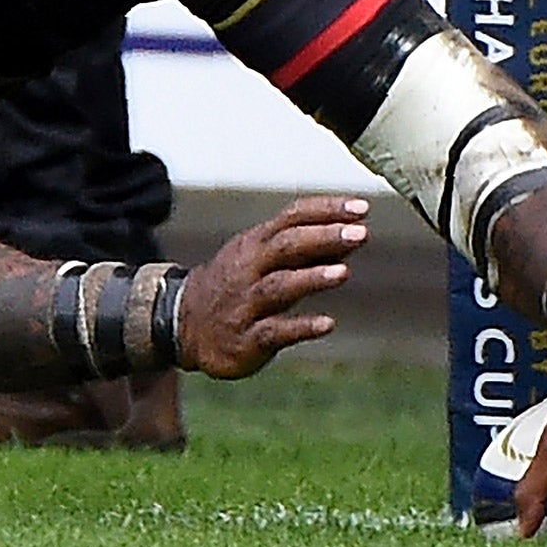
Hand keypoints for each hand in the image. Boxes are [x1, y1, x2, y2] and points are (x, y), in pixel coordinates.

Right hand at [177, 196, 367, 378]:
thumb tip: (352, 236)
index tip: (361, 207)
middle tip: (360, 233)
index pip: (292, 218)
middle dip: (323, 237)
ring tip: (344, 272)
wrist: (185, 324)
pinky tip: (326, 324)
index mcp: (255, 244)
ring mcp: (246, 303)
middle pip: (286, 246)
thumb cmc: (237, 285)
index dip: (326, 210)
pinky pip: (274, 331)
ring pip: (279, 286)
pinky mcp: (246, 338)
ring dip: (312, 277)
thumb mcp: (263, 258)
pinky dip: (301, 327)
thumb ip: (306, 249)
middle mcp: (249, 268)